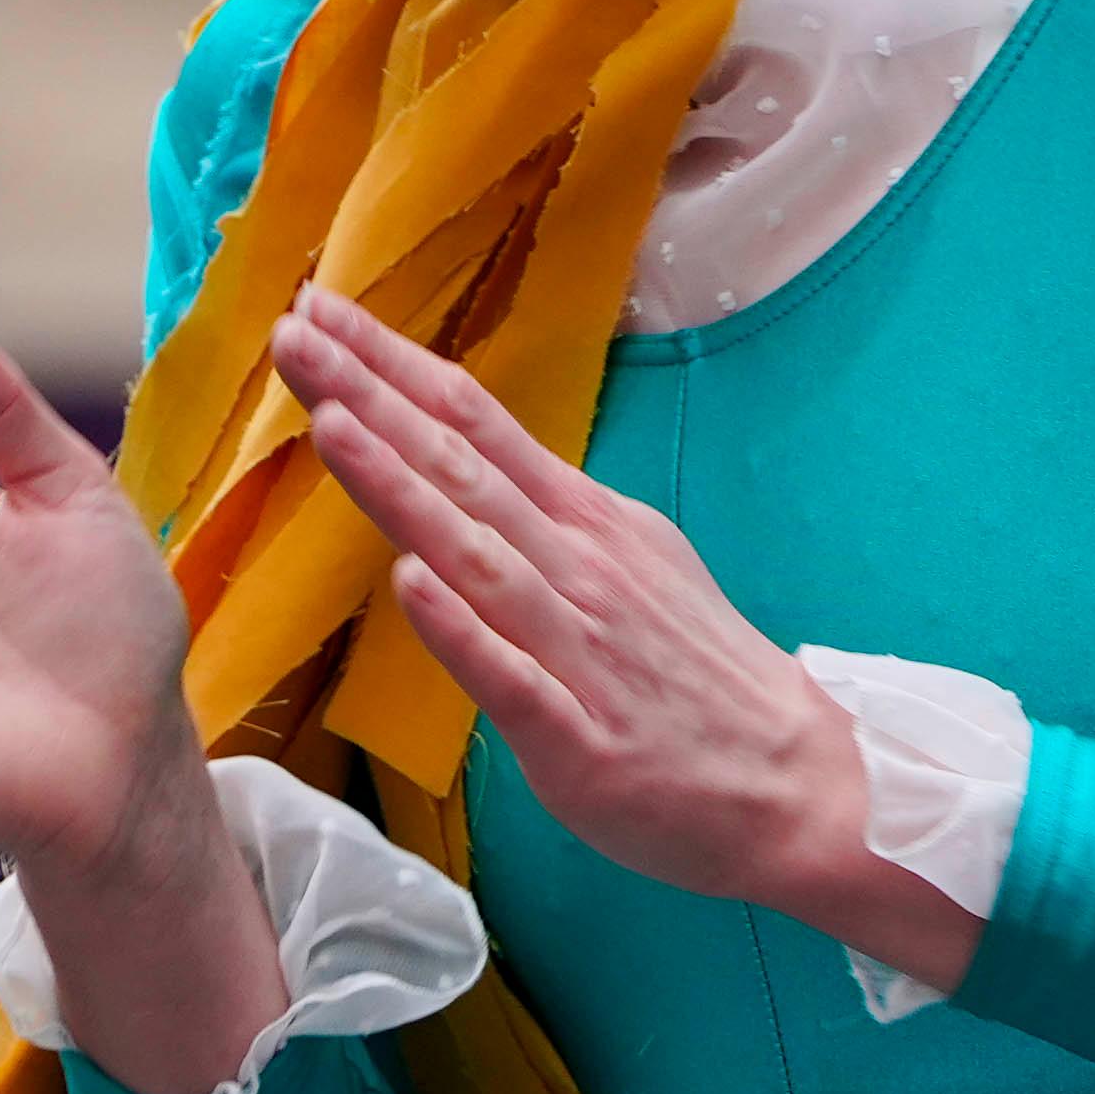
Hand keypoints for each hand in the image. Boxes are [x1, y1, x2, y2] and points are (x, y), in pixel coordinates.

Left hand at [270, 288, 981, 994]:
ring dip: (400, 488)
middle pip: (459, 467)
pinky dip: (459, 627)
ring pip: (476, 554)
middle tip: (294, 330)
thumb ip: (540, 518)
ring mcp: (578, 647)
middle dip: (370, 396)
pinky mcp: (578, 735)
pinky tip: (410, 581)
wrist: (800, 783)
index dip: (394, 365)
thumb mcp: (629, 562)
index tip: (320, 310)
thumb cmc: (695, 677)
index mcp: (582, 521)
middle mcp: (577, 566)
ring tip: (332, 425)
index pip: (474, 423)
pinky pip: (509, 674)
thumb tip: (462, 468)